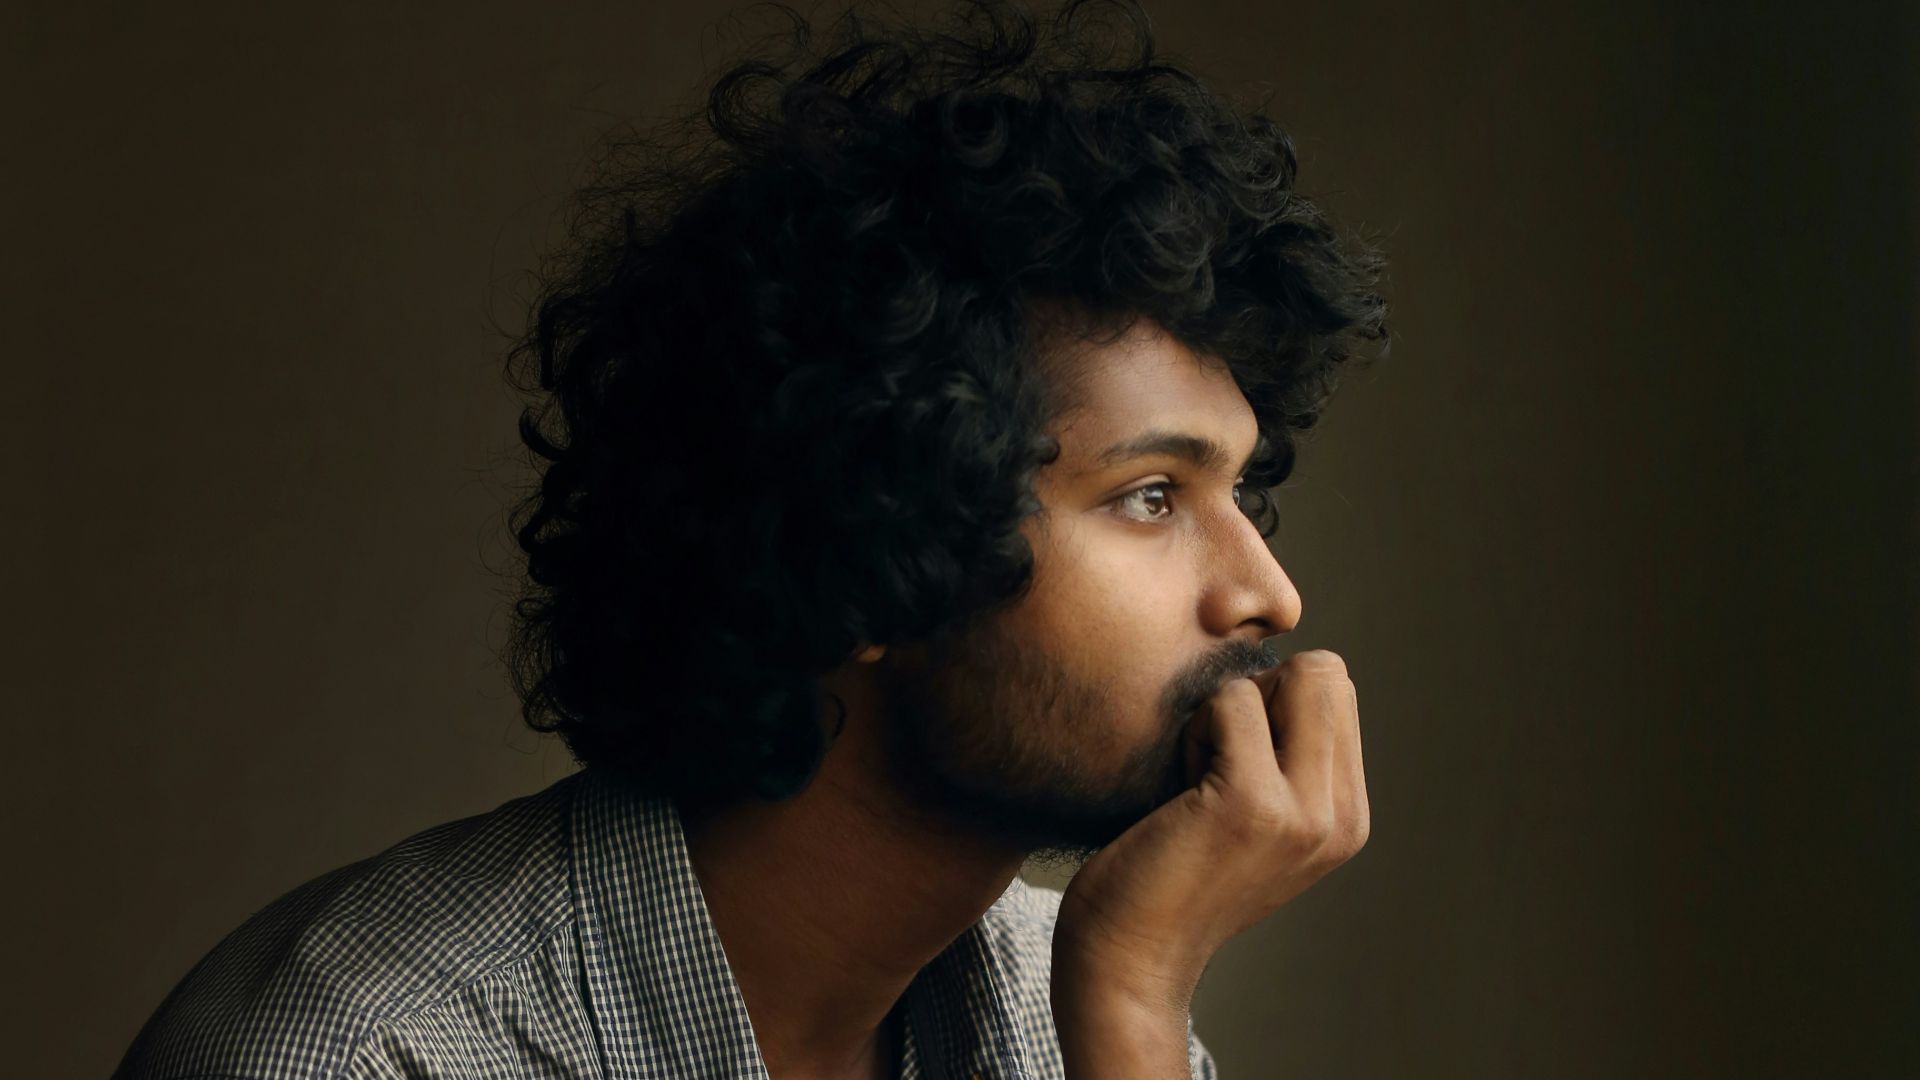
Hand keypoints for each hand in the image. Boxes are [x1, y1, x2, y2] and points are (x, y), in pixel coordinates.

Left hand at [1051, 649, 1369, 1011]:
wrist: (1128, 958)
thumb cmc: (1167, 872)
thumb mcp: (1253, 818)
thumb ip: (1286, 759)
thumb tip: (1278, 669)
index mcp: (1346, 817)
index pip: (1337, 691)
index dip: (1274, 700)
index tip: (1232, 762)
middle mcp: (1340, 817)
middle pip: (1326, 672)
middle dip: (1259, 693)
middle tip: (1214, 761)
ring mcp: (1304, 812)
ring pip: (1286, 676)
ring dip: (1222, 713)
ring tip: (1194, 782)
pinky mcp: (1254, 803)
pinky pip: (1231, 699)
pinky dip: (1194, 728)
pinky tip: (1176, 791)